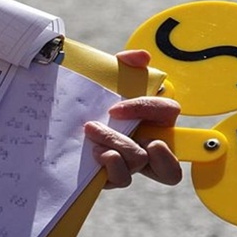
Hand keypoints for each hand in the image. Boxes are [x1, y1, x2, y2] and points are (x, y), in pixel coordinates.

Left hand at [84, 50, 181, 188]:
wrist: (69, 119)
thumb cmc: (97, 100)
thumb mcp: (110, 78)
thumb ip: (127, 64)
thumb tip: (142, 58)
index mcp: (155, 115)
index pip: (167, 110)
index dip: (145, 109)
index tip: (115, 109)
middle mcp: (150, 140)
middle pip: (165, 149)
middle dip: (138, 139)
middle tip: (111, 127)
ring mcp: (135, 161)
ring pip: (138, 161)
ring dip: (114, 145)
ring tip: (93, 136)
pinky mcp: (116, 175)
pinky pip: (122, 179)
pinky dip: (111, 167)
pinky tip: (95, 154)